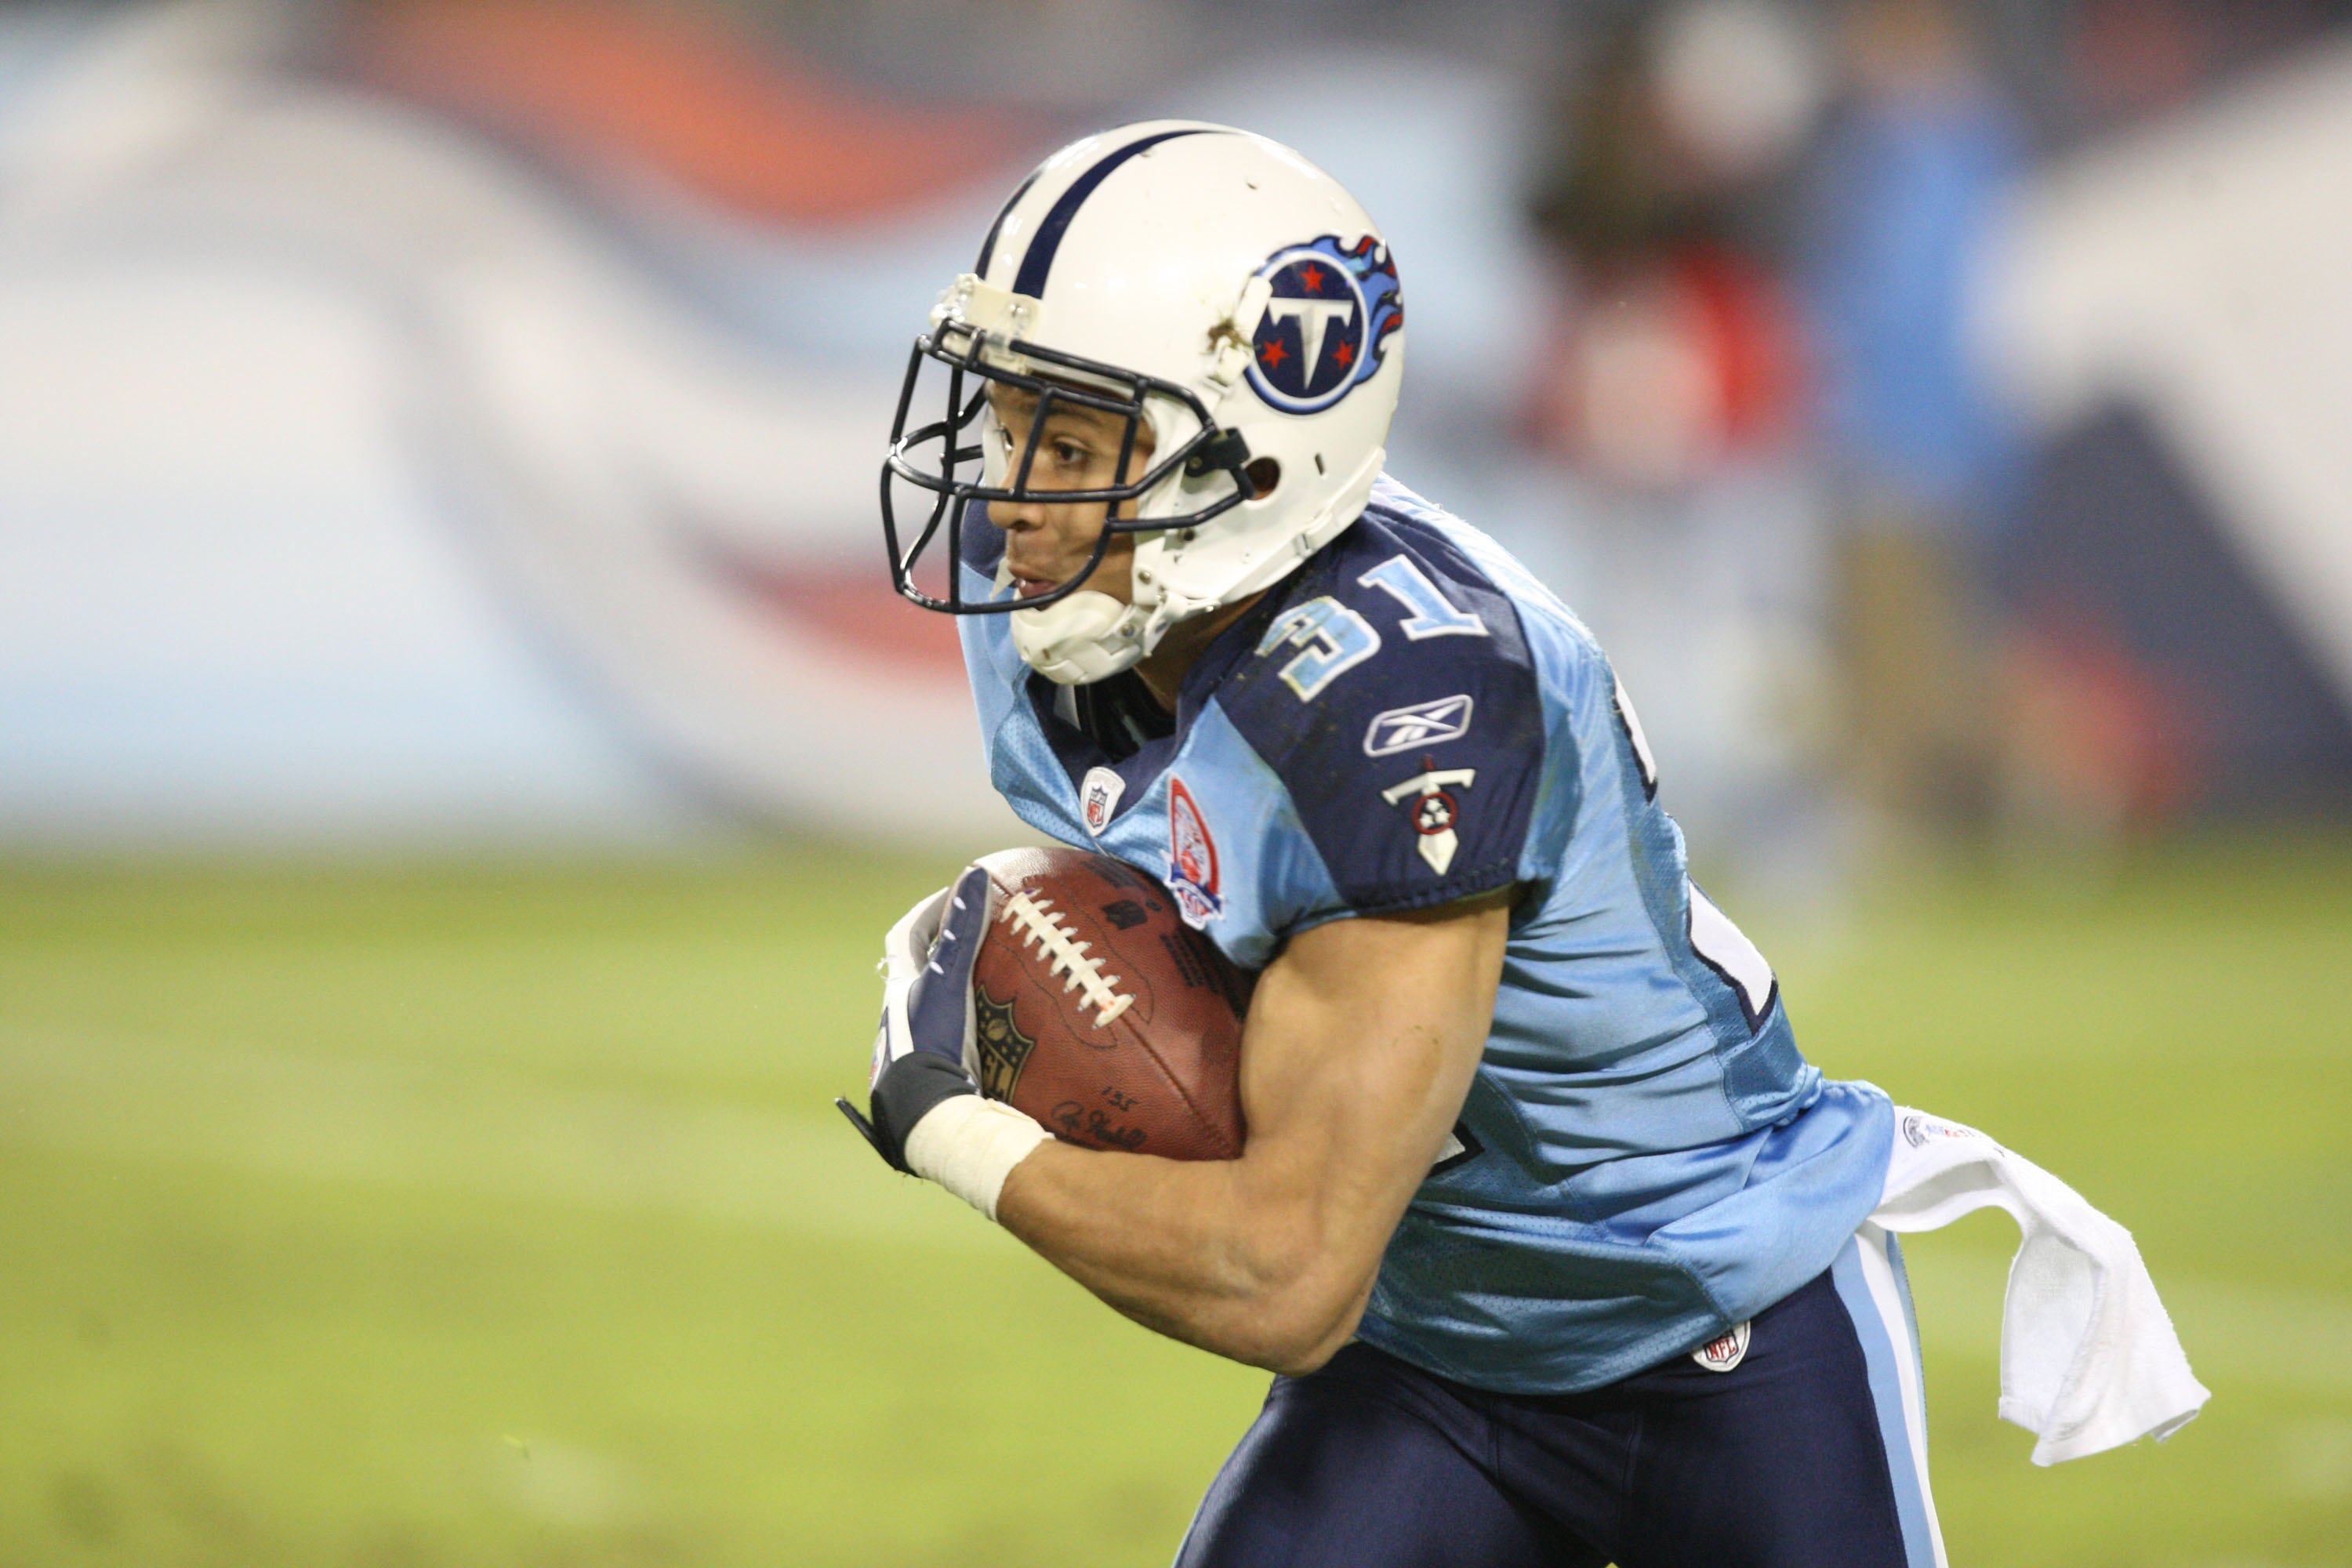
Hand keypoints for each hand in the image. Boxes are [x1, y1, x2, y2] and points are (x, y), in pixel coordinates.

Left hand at [836, 865, 993, 1170]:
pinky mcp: (935, 1076)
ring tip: (1002, 985)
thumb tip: (976, 873)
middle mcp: (900, 1018)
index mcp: (898, 990)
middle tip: (983, 938)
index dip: (928, 912)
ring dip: (964, 993)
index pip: (905, 937)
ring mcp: (916, 1050)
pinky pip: (958, 1042)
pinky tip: (1011, 1039)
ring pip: (937, 1010)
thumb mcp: (948, 982)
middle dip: (947, 953)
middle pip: (919, 973)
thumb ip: (963, 930)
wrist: (925, 1118)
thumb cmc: (932, 1045)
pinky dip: (981, 1031)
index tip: (956, 897)